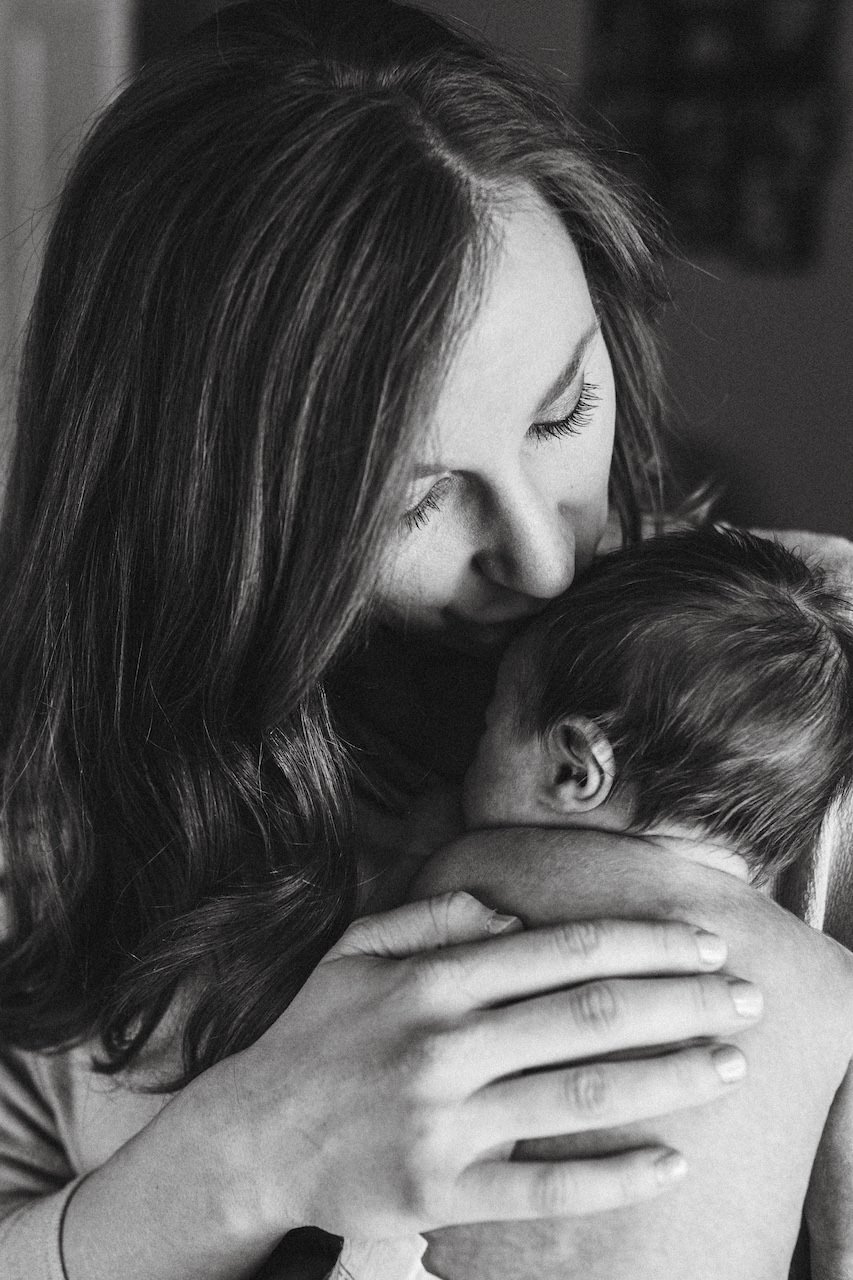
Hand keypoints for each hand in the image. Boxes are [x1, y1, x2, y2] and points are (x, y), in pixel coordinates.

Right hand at [224, 891, 760, 1240]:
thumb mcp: (358, 947)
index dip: (642, 941)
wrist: (253, 1135)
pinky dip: (614, 1176)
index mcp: (435, 978)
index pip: (562, 949)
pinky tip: (671, 1162)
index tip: (702, 941)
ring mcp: (446, 1121)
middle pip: (591, 1015)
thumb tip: (509, 908)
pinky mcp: (442, 1193)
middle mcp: (447, 1043)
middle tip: (746, 998)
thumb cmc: (316, 1033)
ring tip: (730, 1066)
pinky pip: (545, 1189)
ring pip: (583, 1094)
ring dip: (671, 1079)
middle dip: (683, 1002)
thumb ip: (434, 916)